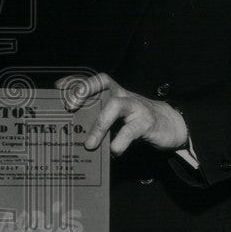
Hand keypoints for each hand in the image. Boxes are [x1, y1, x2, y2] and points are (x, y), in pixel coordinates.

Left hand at [57, 73, 187, 155]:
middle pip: (104, 83)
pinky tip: (114, 151)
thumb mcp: (118, 117)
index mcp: (115, 93)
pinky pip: (131, 131)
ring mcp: (136, 107)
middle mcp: (125, 95)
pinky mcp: (147, 122)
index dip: (78, 81)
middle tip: (70, 107)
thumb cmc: (137, 121)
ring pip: (116, 105)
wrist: (172, 125)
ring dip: (100, 124)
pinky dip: (120, 142)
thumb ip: (99, 120)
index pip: (95, 80)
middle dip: (85, 91)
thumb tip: (73, 134)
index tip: (59, 87)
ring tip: (89, 144)